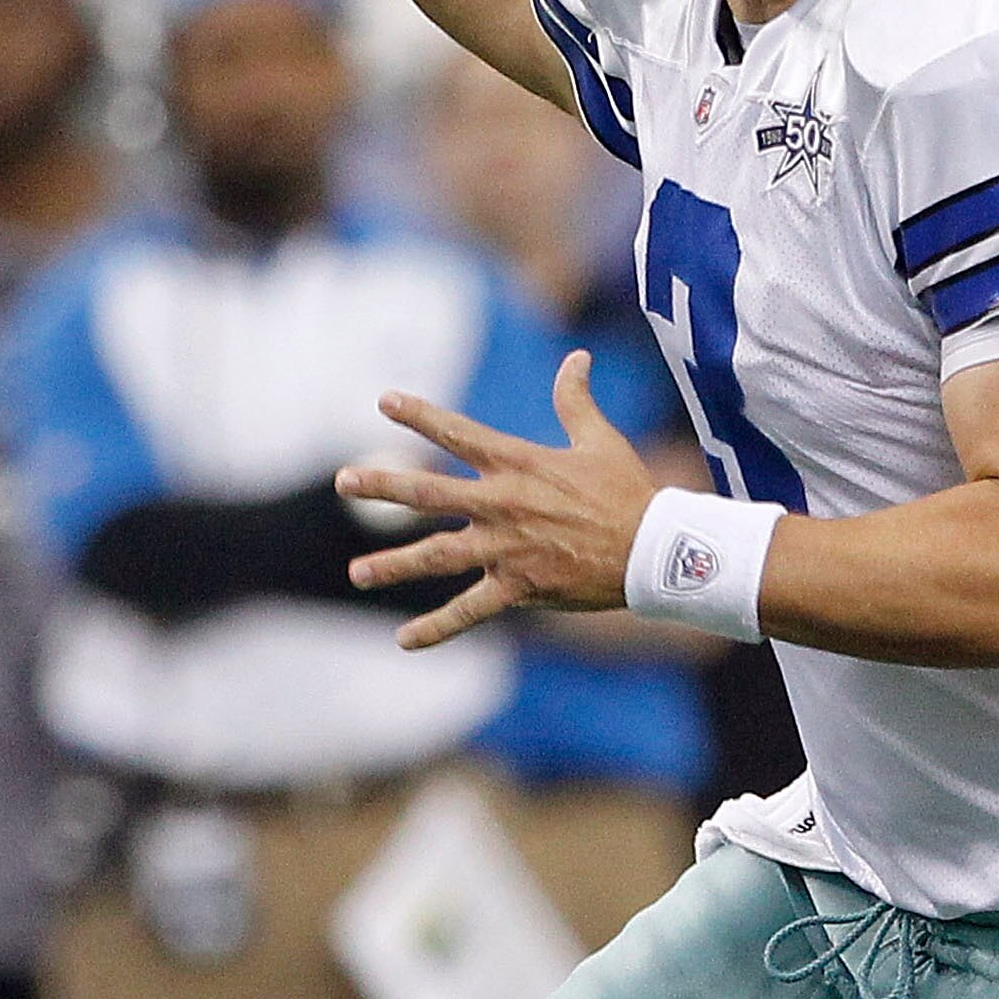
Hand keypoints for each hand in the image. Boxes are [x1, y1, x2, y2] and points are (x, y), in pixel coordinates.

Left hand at [336, 353, 654, 650]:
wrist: (654, 550)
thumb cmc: (628, 491)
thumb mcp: (600, 439)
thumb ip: (576, 399)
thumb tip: (578, 358)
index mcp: (516, 463)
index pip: (456, 432)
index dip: (418, 415)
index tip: (383, 401)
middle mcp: (500, 503)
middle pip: (426, 492)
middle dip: (381, 485)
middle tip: (344, 480)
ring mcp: (504, 548)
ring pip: (434, 556)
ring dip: (392, 565)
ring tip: (357, 574)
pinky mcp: (517, 587)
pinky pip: (467, 611)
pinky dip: (436, 629)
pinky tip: (404, 640)